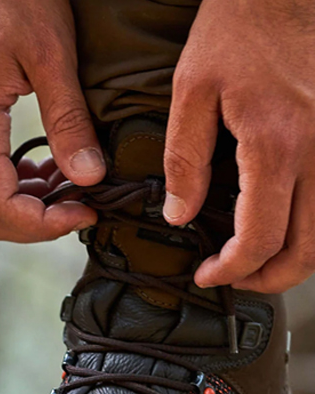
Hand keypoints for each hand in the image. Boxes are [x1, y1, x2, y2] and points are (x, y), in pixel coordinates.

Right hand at [0, 0, 101, 242]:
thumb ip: (68, 120)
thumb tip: (89, 177)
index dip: (43, 225)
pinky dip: (18, 187)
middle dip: (35, 225)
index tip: (86, 211)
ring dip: (28, 207)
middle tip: (80, 206)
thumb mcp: (51, 53)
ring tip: (71, 185)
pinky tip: (49, 168)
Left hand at [164, 0, 314, 292]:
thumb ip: (186, 159)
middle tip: (235, 278)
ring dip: (296, 258)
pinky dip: (313, 226)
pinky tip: (287, 222)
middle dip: (268, 278)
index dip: (231, 269)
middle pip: (308, 251)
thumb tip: (181, 215)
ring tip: (259, 260)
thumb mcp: (192, 90)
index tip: (206, 273)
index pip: (260, 240)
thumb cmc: (241, 26)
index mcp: (277, 146)